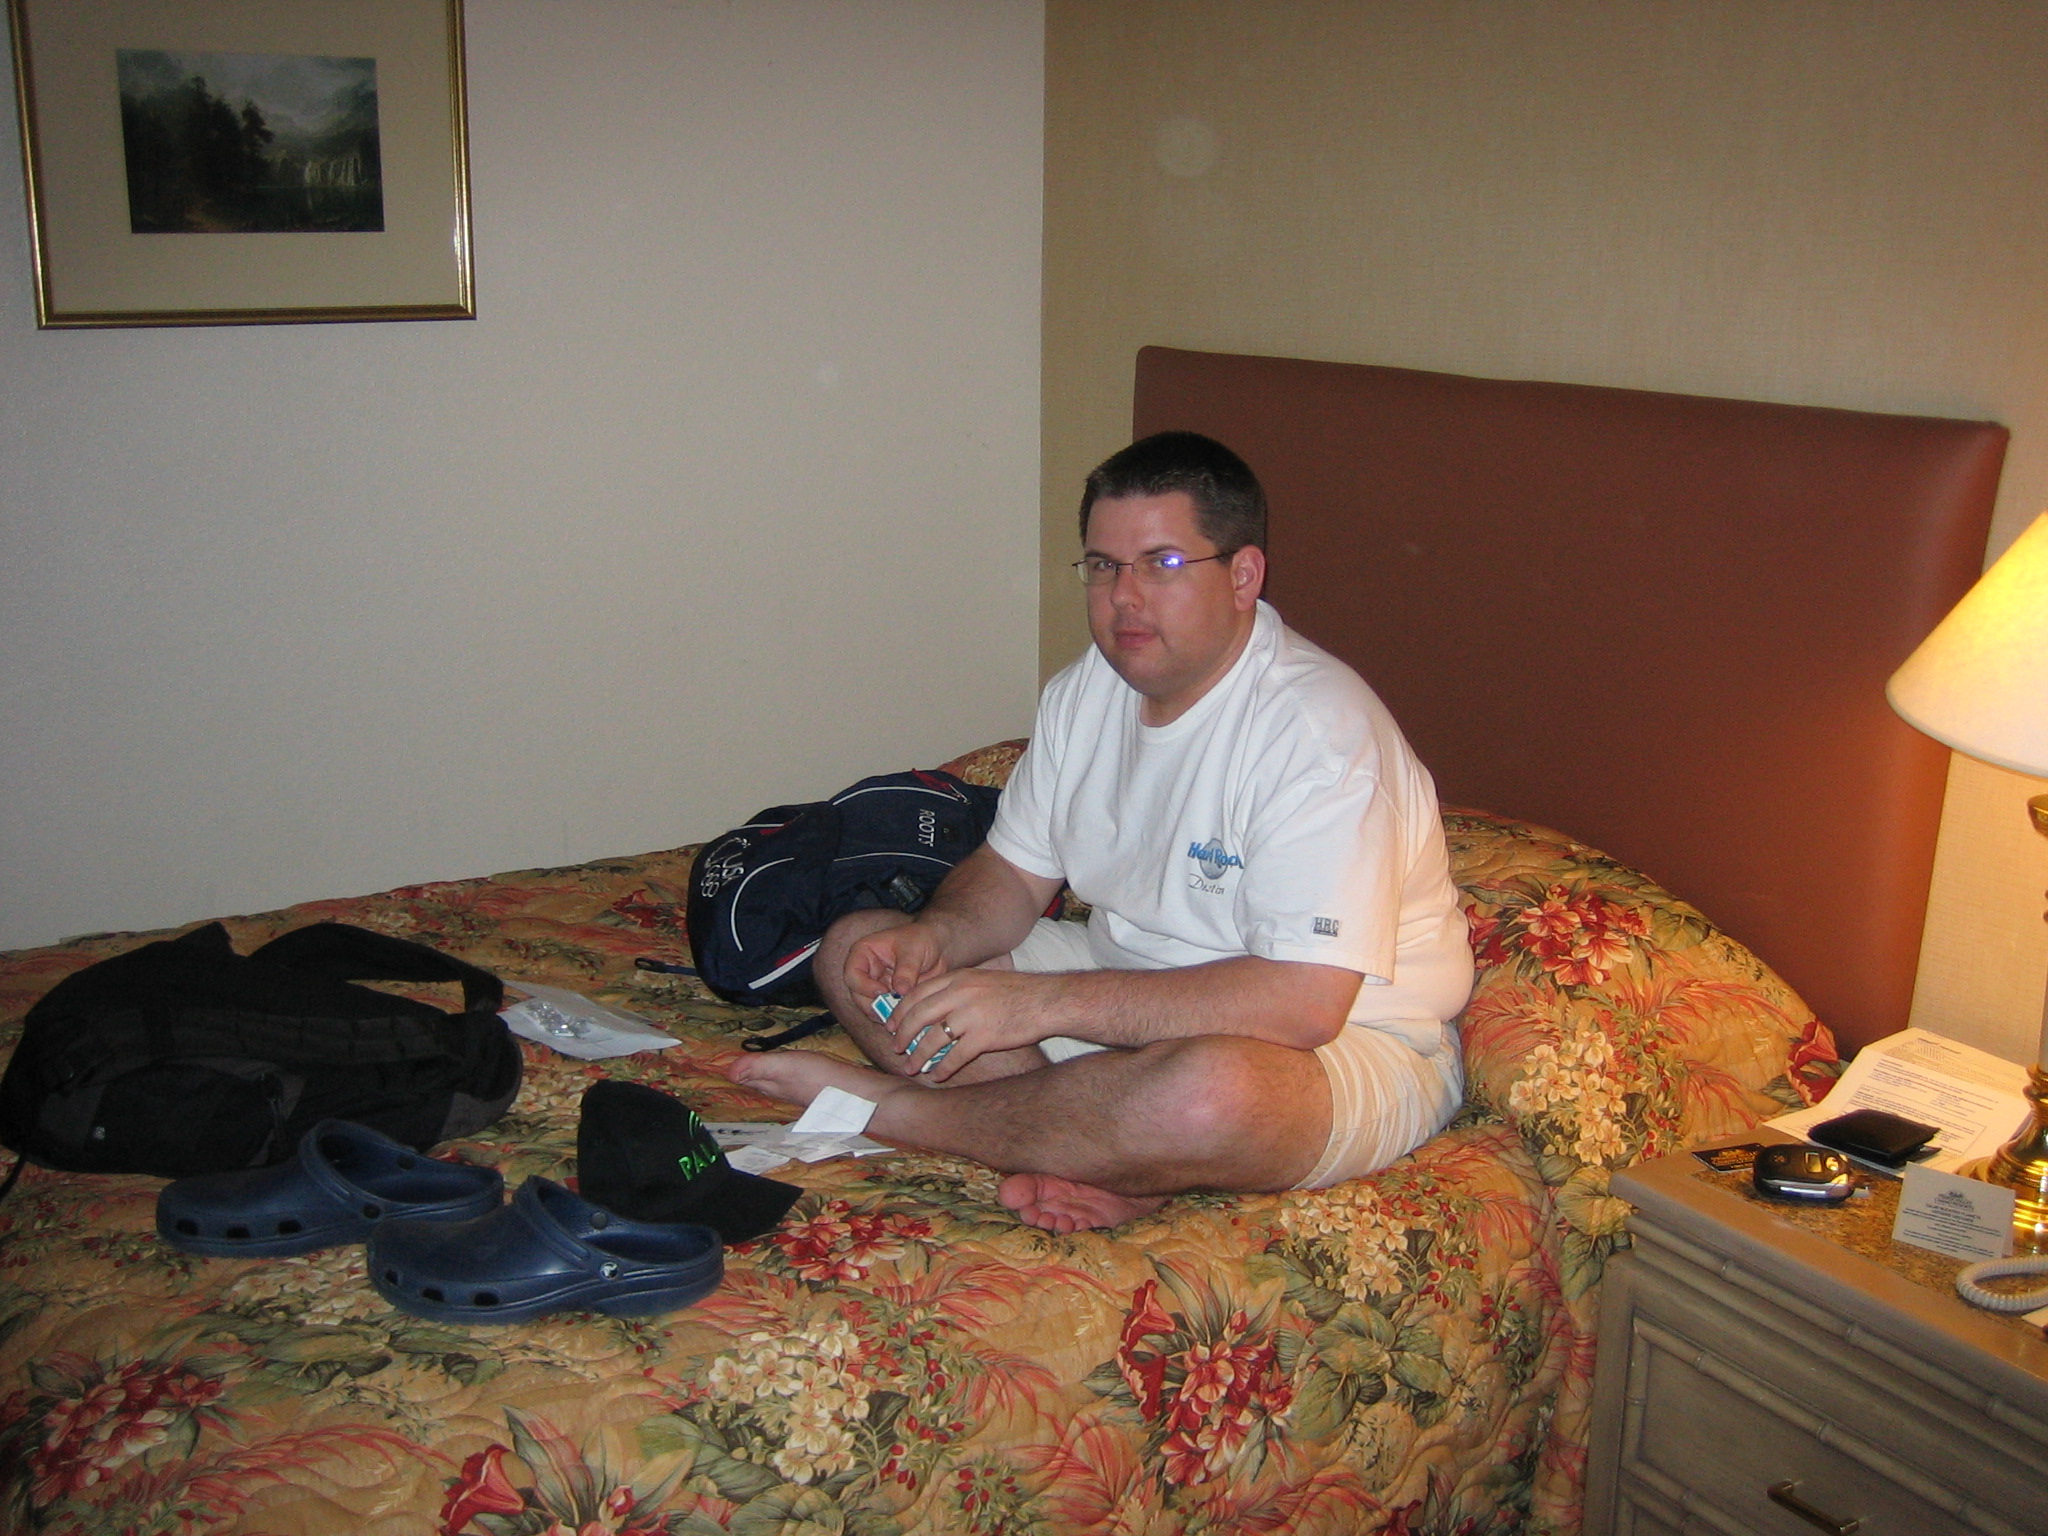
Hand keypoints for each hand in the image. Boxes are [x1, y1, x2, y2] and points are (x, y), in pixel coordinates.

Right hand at [844, 920, 948, 1009]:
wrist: (939, 948)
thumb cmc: (922, 939)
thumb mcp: (914, 950)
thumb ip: (906, 970)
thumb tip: (900, 991)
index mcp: (863, 953)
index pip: (852, 974)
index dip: (863, 986)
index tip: (883, 991)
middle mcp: (866, 972)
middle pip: (858, 996)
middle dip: (874, 1005)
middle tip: (893, 1011)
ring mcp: (876, 987)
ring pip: (871, 1008)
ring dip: (885, 1014)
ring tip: (903, 1014)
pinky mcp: (888, 999)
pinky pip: (886, 1013)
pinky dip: (894, 1018)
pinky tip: (907, 1017)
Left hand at [887, 968, 1059, 1081]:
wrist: (1047, 1000)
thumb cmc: (1017, 992)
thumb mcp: (982, 980)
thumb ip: (958, 990)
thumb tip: (933, 1008)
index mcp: (958, 978)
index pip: (917, 994)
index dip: (900, 1011)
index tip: (891, 1025)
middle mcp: (961, 994)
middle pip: (918, 1015)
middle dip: (902, 1034)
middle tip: (895, 1048)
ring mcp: (972, 1015)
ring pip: (932, 1038)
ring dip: (918, 1055)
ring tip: (911, 1066)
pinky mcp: (985, 1036)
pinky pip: (955, 1056)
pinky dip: (942, 1068)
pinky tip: (937, 1076)